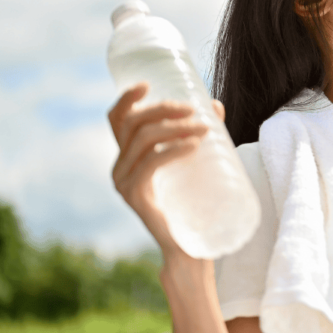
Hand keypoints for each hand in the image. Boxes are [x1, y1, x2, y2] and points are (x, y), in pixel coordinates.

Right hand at [107, 83, 226, 258]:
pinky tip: (193, 145)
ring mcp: (124, 182)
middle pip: (133, 124)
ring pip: (144, 140)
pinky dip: (173, 149)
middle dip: (163, 109)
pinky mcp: (135, 196)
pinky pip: (151, 163)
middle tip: (195, 110)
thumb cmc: (192, 203)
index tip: (148, 84)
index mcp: (128, 156)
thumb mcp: (194, 162)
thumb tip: (216, 105)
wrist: (189, 248)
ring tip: (205, 128)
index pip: (117, 120)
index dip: (127, 98)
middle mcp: (119, 167)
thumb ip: (200, 134)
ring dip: (175, 127)